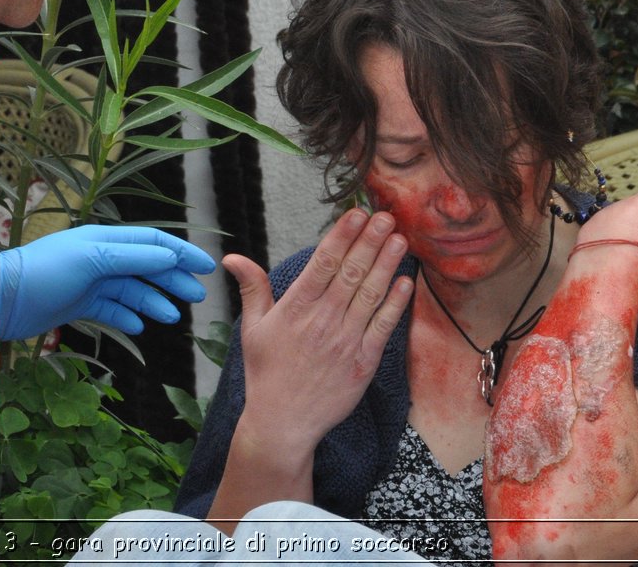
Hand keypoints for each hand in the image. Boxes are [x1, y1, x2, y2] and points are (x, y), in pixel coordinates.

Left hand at [0, 224, 214, 340]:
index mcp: (105, 239)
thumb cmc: (45, 272)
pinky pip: (110, 310)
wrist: (3, 299)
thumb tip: (169, 254)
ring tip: (170, 318)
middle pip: (146, 267)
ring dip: (152, 302)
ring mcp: (90, 281)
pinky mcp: (78, 304)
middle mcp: (100, 257)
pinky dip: (125, 317)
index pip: (153, 241)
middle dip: (172, 280)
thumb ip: (132, 257)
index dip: (181, 252)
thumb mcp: (92, 259)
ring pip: (130, 291)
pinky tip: (137, 327)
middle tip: (195, 298)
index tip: (206, 267)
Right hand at [226, 209, 413, 448]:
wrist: (283, 422)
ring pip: (371, 294)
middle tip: (387, 216)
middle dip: (370, 241)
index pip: (323, 263)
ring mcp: (346, 340)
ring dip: (387, 264)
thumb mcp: (252, 328)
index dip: (342, 236)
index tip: (356, 214)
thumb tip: (233, 258)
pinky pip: (383, 326)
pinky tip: (404, 282)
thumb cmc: (266, 374)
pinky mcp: (363, 362)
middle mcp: (323, 320)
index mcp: (295, 308)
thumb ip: (252, 289)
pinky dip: (395, 303)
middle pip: (351, 272)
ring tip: (400, 240)